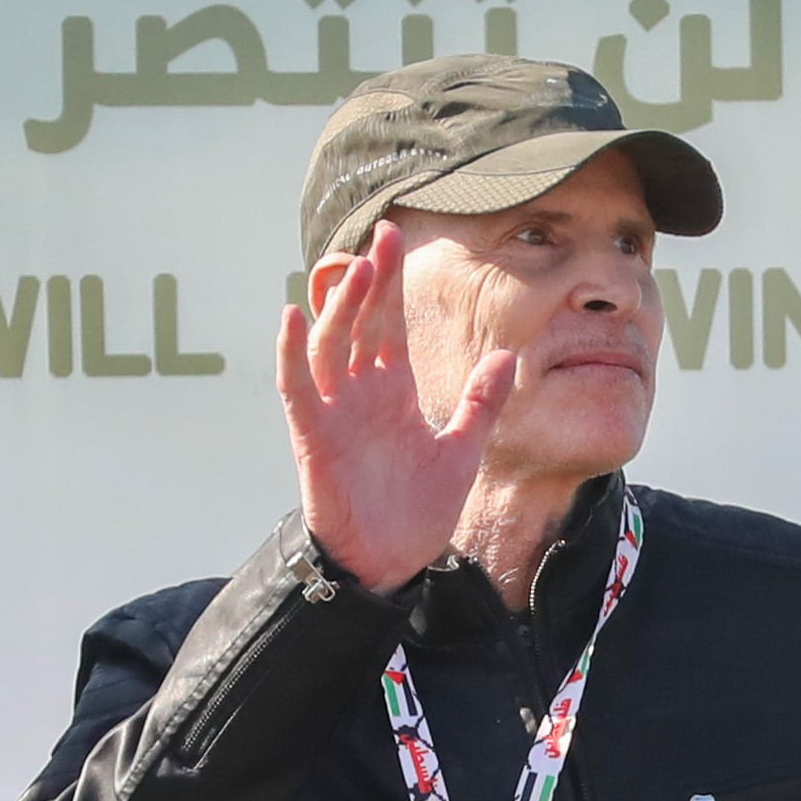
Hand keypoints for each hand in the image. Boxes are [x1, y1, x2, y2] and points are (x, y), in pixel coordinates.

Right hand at [277, 218, 517, 594]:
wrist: (389, 563)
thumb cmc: (417, 512)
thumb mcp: (461, 450)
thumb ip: (481, 403)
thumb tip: (509, 356)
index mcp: (393, 391)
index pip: (389, 325)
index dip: (390, 284)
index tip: (397, 239)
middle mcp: (360, 393)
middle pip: (361, 324)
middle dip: (370, 281)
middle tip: (384, 236)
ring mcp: (334, 412)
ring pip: (331, 345)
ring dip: (341, 307)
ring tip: (357, 269)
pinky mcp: (312, 436)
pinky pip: (296, 387)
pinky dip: (291, 352)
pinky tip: (293, 316)